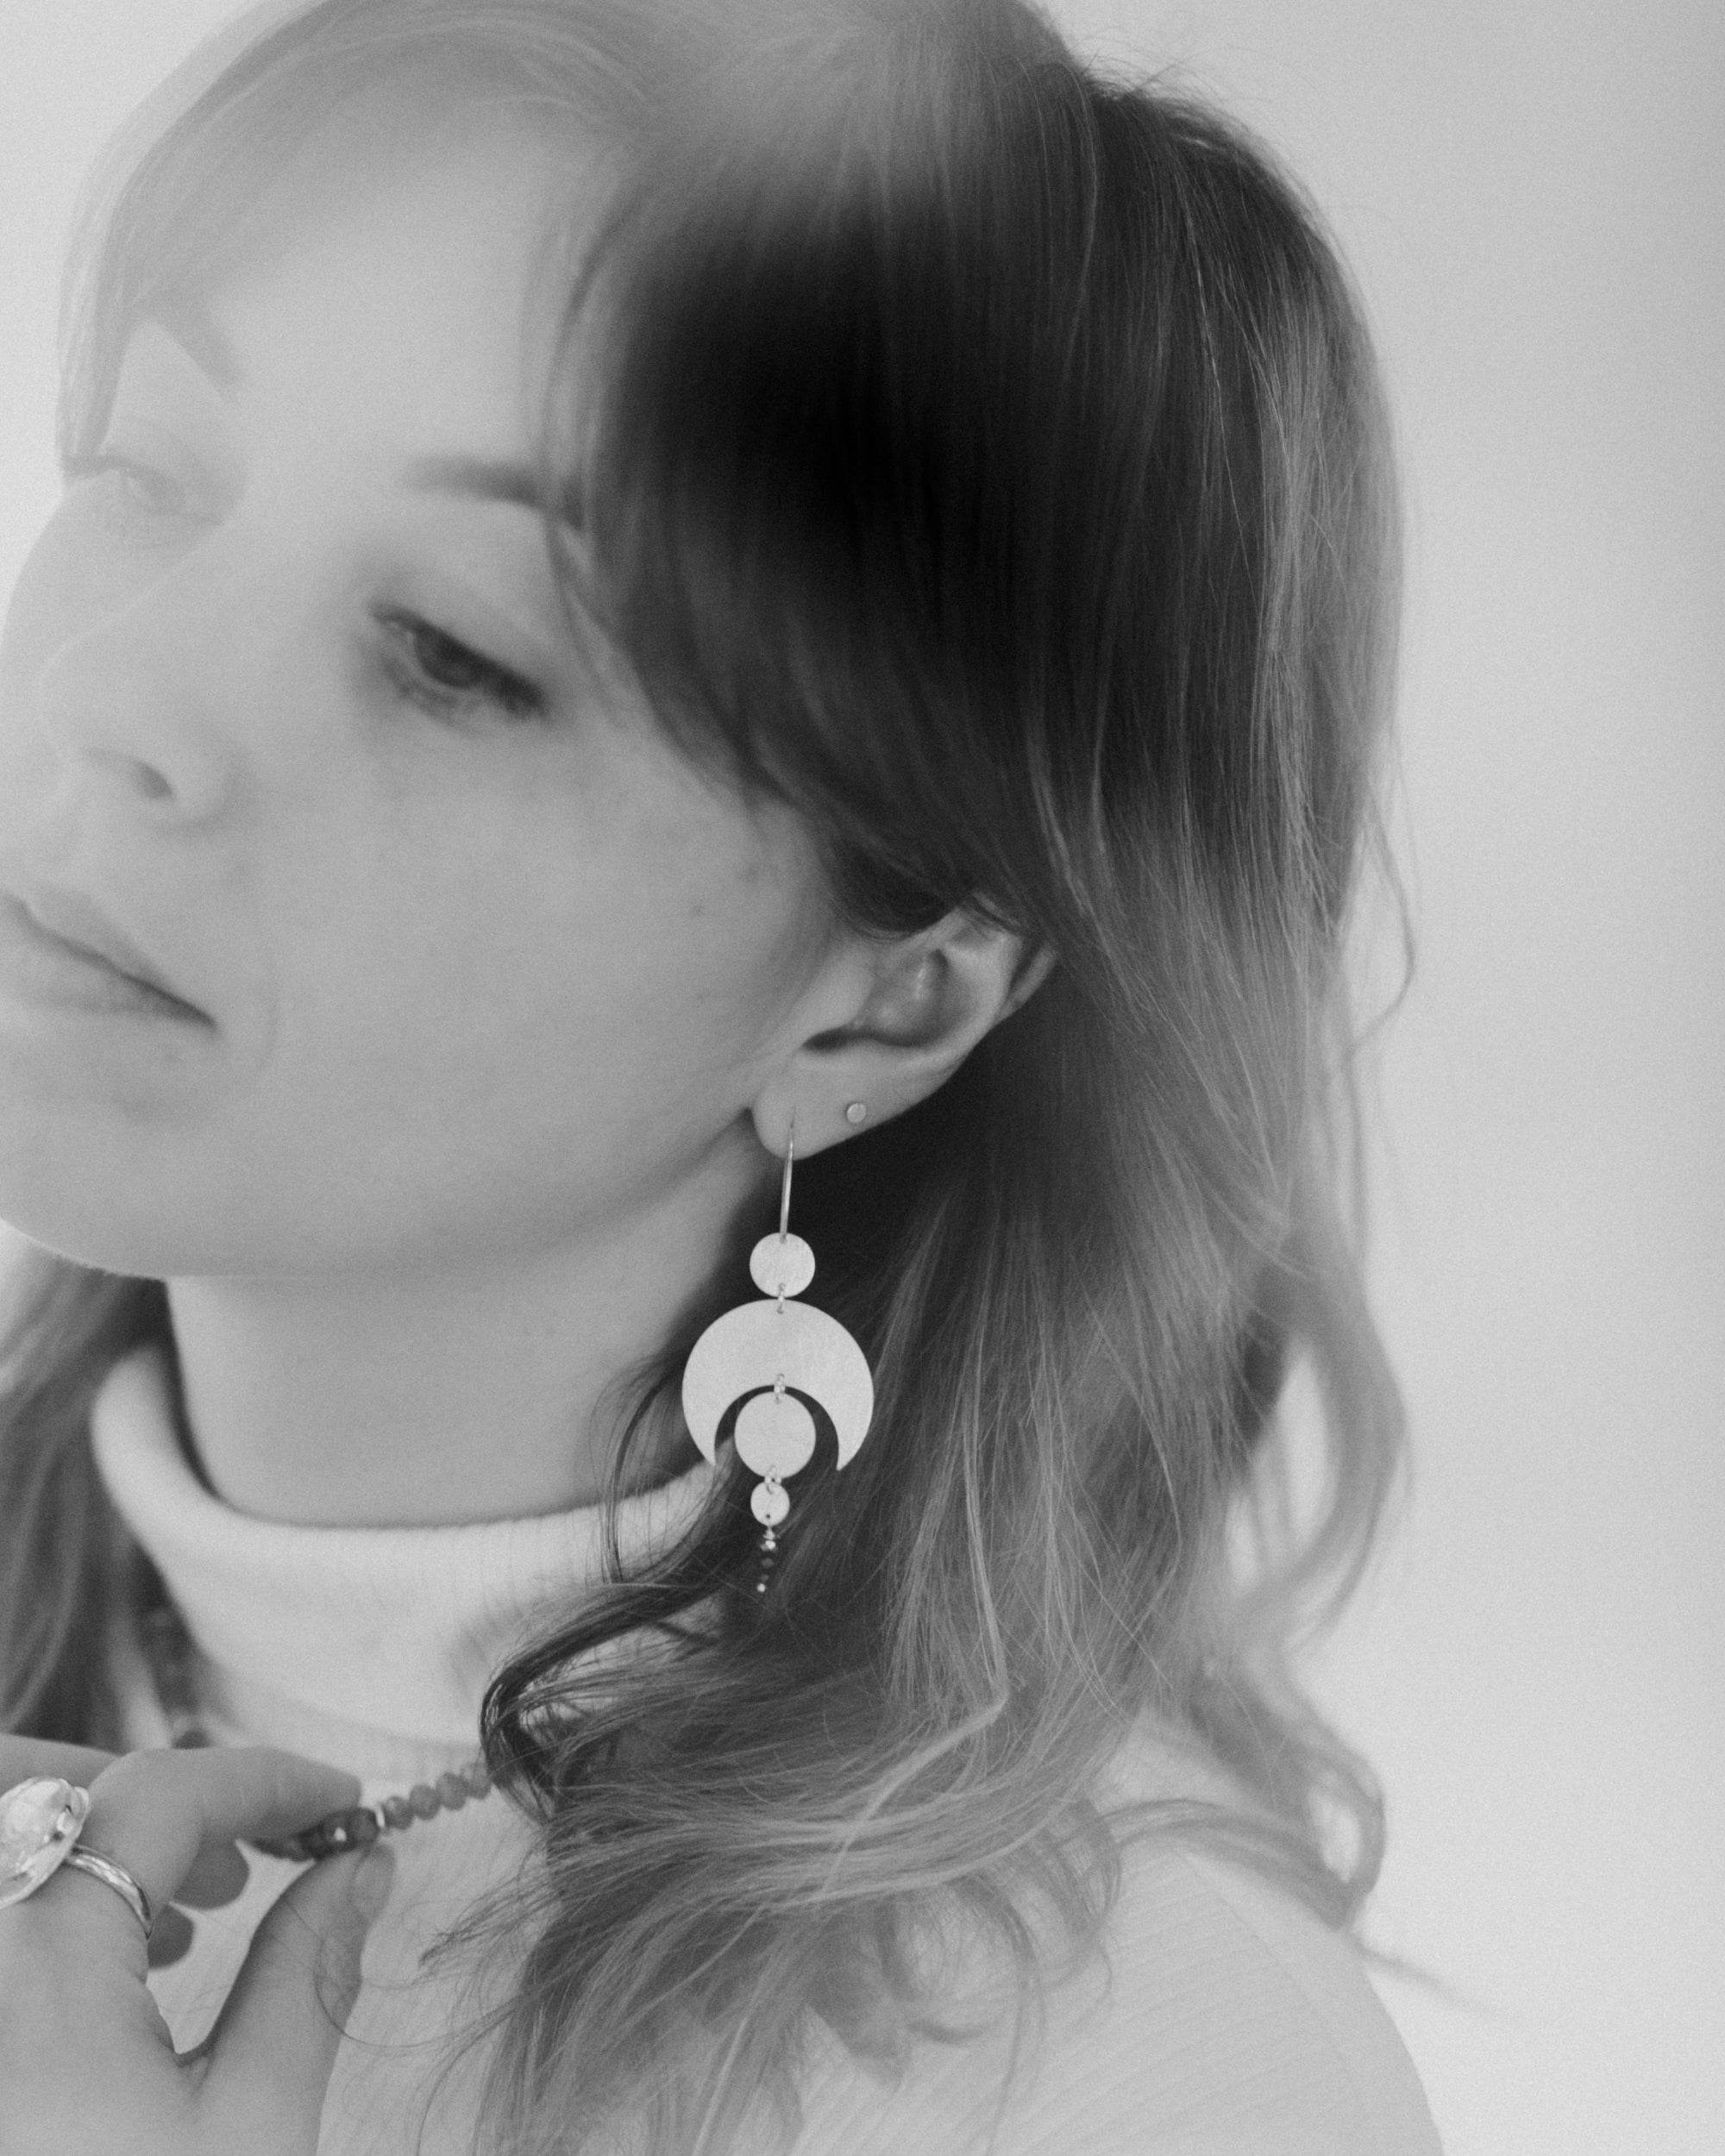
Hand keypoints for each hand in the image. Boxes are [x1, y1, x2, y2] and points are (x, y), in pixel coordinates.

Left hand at [0, 1735, 392, 2155]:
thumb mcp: (250, 2126)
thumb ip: (305, 1974)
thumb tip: (362, 1865)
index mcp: (37, 1964)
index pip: (157, 1793)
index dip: (266, 1781)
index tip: (342, 1806)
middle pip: (44, 1786)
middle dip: (162, 1790)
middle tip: (262, 1841)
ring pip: (15, 1843)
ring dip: (109, 1842)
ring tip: (208, 1907)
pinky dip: (59, 1899)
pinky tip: (131, 1963)